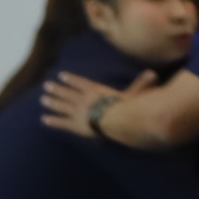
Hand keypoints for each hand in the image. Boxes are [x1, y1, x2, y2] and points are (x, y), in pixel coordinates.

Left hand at [41, 67, 157, 138]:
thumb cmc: (125, 107)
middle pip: (68, 93)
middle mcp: (83, 99)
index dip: (71, 79)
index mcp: (95, 90)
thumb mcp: (134, 94)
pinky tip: (44, 120)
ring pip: (62, 105)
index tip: (61, 75)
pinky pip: (62, 122)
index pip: (81, 83)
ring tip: (43, 99)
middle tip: (46, 86)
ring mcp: (77, 111)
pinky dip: (53, 121)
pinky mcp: (76, 125)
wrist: (113, 120)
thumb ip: (141, 84)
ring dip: (52, 102)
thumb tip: (154, 73)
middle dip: (57, 89)